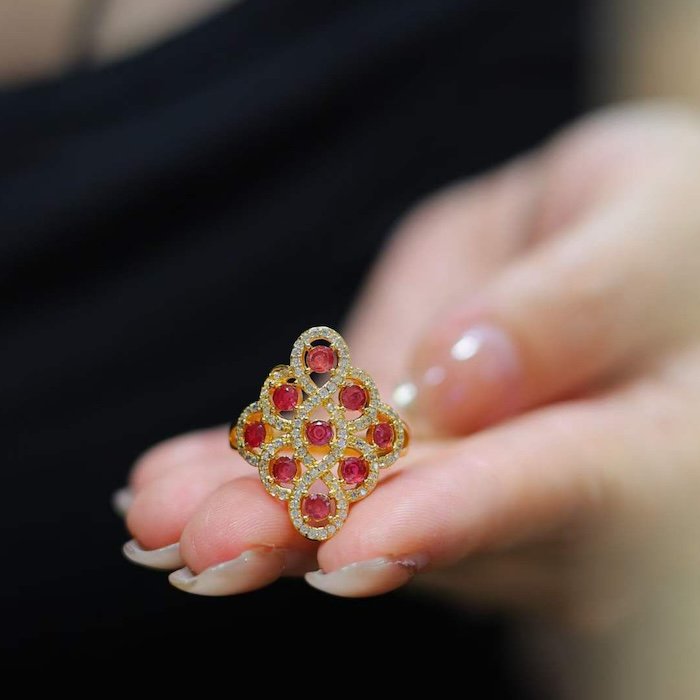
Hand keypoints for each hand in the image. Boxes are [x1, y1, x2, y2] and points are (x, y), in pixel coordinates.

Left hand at [118, 105, 699, 623]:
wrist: (617, 235)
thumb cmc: (663, 218)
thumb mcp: (648, 217)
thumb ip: (581, 298)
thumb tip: (465, 375)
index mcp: (658, 444)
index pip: (566, 489)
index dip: (462, 512)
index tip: (355, 541)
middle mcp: (562, 498)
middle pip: (439, 524)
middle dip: (318, 531)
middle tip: (206, 543)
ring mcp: (476, 483)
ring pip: (367, 508)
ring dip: (261, 514)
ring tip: (159, 517)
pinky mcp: (409, 449)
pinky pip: (331, 470)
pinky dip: (249, 476)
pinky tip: (171, 485)